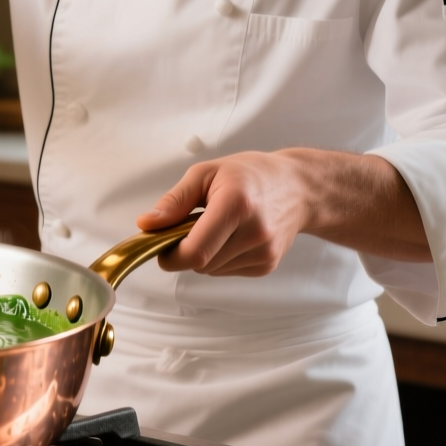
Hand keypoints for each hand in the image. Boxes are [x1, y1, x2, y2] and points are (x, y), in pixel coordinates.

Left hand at [136, 151, 312, 276]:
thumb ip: (174, 201)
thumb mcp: (206, 174)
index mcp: (236, 205)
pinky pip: (227, 271)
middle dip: (185, 251)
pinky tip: (232, 236)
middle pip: (200, 264)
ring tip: (217, 226)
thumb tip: (146, 224)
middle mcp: (255, 232)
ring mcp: (264, 252)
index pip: (195, 251)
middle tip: (190, 226)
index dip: (171, 256)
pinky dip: (220, 258)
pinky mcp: (268, 265)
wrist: (299, 188)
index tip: (162, 245)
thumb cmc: (250, 175)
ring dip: (203, 255)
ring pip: (212, 270)